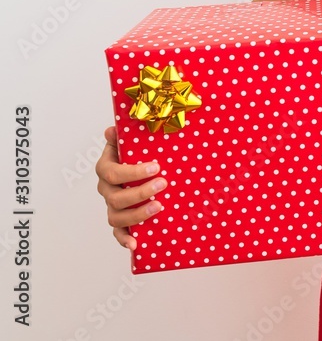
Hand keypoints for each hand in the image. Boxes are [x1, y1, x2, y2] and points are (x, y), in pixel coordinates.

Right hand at [95, 125, 167, 250]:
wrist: (139, 173)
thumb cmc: (135, 157)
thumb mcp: (130, 144)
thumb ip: (123, 137)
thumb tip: (113, 128)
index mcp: (106, 170)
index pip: (112, 172)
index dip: (133, 171)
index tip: (156, 167)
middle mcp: (106, 190)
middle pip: (116, 197)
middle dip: (140, 192)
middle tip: (163, 184)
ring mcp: (112, 207)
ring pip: (117, 216)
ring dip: (137, 214)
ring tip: (159, 208)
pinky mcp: (120, 222)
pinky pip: (118, 234)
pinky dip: (124, 240)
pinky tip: (135, 245)